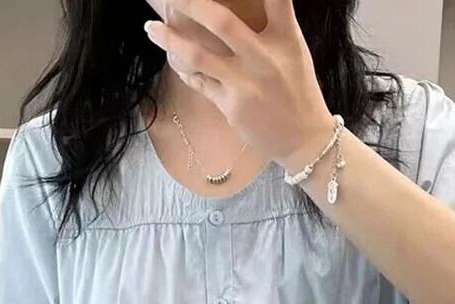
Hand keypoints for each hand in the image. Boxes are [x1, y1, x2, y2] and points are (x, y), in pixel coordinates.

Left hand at [143, 0, 335, 166]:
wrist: (304, 139)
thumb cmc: (297, 91)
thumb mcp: (293, 50)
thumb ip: (273, 22)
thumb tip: (239, 7)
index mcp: (285, 38)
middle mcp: (264, 58)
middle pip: (220, 22)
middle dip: (190, 3)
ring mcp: (245, 84)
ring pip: (198, 56)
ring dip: (169, 40)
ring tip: (150, 28)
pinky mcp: (231, 107)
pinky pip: (200, 83)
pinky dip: (184, 69)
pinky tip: (174, 59)